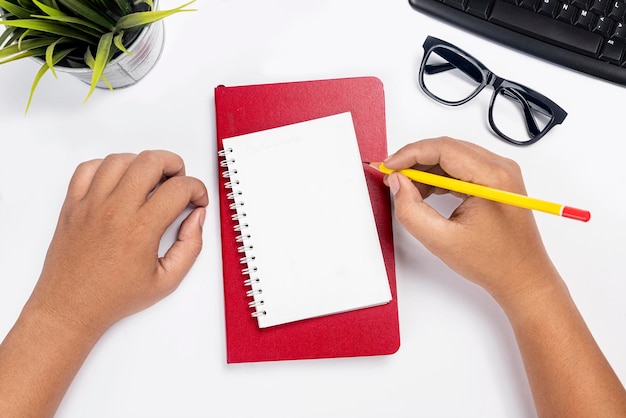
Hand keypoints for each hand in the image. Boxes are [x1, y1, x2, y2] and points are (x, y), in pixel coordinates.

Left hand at [27, 150, 208, 336]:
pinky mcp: (72, 205)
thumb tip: (197, 218)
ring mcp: (91, 204)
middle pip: (151, 161)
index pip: (179, 188)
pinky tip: (119, 182)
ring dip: (142, 163)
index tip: (197, 200)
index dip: (197, 189)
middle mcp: (115, 211)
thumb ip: (190, 246)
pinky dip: (107, 167)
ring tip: (150, 180)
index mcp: (141, 229)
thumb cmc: (114, 297)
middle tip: (177, 182)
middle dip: (174, 165)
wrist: (70, 308)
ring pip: (121, 159)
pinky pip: (88, 168)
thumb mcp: (167, 280)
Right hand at [383, 137, 558, 304]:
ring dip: (425, 169)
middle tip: (392, 178)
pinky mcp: (495, 182)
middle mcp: (500, 168)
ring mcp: (499, 174)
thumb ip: (411, 210)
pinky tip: (424, 193)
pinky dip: (438, 177)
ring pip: (452, 157)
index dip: (410, 154)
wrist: (523, 278)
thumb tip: (397, 183)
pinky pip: (460, 168)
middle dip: (415, 161)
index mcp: (492, 178)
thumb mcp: (442, 240)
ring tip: (407, 190)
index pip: (443, 149)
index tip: (388, 166)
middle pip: (447, 148)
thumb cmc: (493, 263)